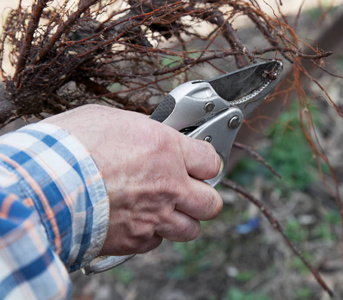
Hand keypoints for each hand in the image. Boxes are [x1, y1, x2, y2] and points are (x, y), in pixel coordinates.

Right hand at [42, 105, 221, 255]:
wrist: (43, 186)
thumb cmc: (69, 147)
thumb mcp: (110, 121)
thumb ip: (141, 131)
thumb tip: (148, 134)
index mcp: (166, 150)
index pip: (211, 161)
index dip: (207, 163)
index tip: (200, 164)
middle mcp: (169, 186)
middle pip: (211, 202)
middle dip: (203, 196)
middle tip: (189, 190)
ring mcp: (155, 217)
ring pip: (191, 229)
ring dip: (182, 219)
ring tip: (164, 210)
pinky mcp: (135, 240)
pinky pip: (156, 242)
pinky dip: (150, 234)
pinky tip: (135, 221)